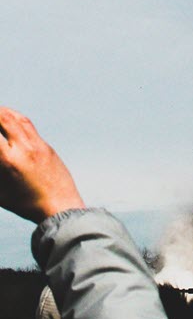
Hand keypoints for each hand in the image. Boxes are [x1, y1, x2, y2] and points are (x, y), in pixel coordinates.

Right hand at [0, 108, 84, 222]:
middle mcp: (25, 148)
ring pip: (18, 118)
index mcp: (9, 160)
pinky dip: (15, 120)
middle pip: (3, 118)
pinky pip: (29, 127)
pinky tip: (9, 122)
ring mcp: (39, 145)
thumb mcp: (0, 193)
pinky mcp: (48, 147)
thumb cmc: (26, 205)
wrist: (61, 207)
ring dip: (3, 112)